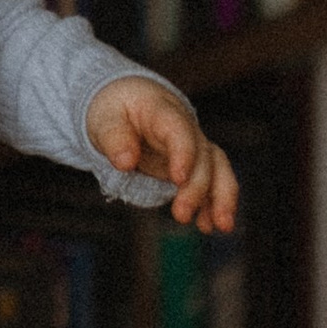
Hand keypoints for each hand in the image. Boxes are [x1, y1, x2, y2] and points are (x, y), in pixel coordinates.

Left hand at [84, 78, 238, 232]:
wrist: (129, 101)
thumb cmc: (115, 110)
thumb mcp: (104, 118)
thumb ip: (113, 138)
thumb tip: (126, 162)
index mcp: (162, 111)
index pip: (179, 130)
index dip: (183, 153)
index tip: (178, 179)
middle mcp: (185, 128)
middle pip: (203, 154)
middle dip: (197, 187)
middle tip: (181, 216)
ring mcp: (193, 146)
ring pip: (218, 167)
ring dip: (222, 197)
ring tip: (219, 227)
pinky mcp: (193, 164)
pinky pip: (211, 182)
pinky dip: (213, 204)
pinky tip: (207, 226)